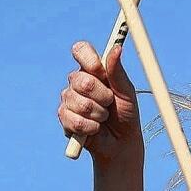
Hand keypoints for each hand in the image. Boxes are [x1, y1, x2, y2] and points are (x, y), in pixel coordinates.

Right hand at [58, 40, 141, 161]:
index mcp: (92, 70)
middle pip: (81, 80)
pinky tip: (95, 129)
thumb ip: (118, 72)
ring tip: (104, 117)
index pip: (80, 50)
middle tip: (110, 102)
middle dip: (102, 95)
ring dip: (99, 114)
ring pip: (80, 103)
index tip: (100, 71)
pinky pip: (75, 120)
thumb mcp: (126, 92)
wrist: (121, 142)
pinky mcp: (64, 118)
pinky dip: (91, 127)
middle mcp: (77, 81)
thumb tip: (117, 48)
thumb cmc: (125, 114)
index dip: (89, 59)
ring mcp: (68, 99)